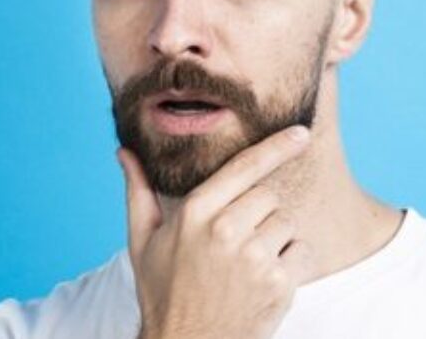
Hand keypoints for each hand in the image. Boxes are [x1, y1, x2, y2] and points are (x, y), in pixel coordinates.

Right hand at [117, 125, 314, 338]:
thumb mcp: (142, 243)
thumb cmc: (164, 293)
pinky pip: (301, 251)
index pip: (245, 166)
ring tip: (244, 267)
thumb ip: (139, 192)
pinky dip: (290, 263)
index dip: (277, 146)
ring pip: (286, 223)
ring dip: (274, 240)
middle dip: (258, 215)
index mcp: (195, 212)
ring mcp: (255, 257)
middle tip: (234, 246)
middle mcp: (226, 230)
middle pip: (268, 196)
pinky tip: (262, 282)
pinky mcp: (279, 282)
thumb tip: (124, 152)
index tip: (301, 133)